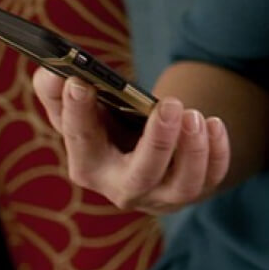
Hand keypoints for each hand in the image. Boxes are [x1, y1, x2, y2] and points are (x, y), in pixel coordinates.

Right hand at [32, 68, 230, 213]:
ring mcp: (162, 194)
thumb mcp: (76, 107)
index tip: (81, 82)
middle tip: (171, 105)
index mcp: (88, 166)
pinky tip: (213, 123)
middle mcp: (124, 188)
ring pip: (183, 185)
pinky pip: (212, 179)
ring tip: (194, 114)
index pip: (81, 142)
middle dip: (158, 142)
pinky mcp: (194, 188)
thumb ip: (55, 89)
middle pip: (141, 176)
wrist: (139, 148)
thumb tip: (51, 75)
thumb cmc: (104, 125)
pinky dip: (217, 153)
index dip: (77, 112)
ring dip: (193, 150)